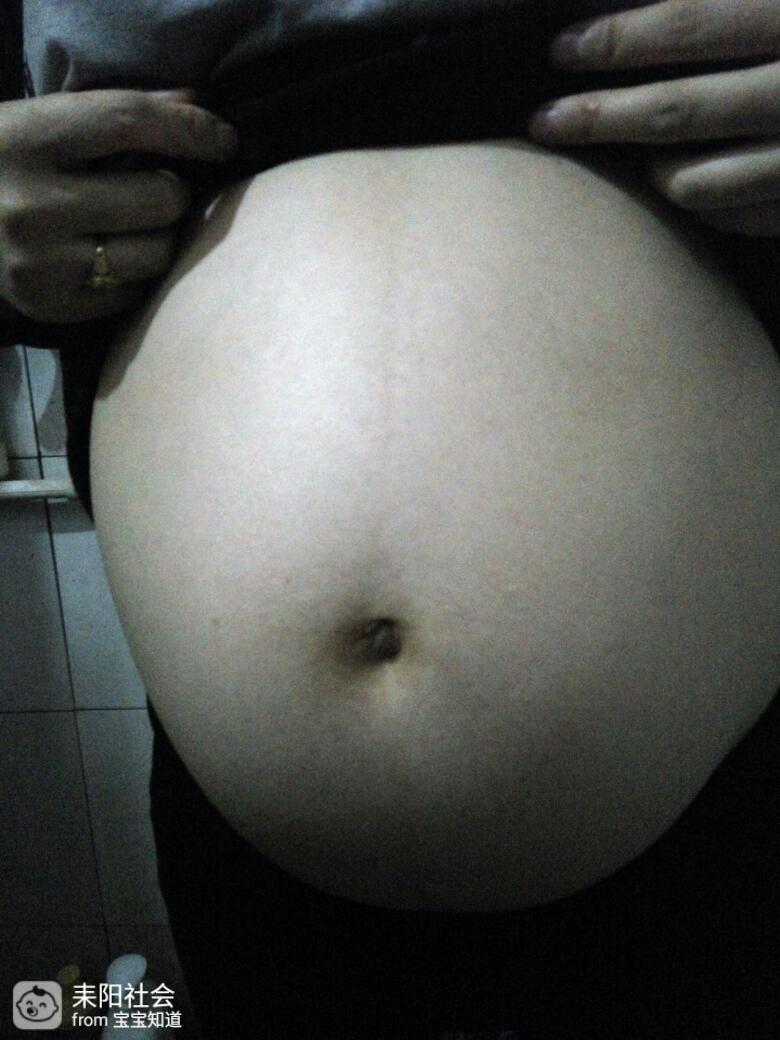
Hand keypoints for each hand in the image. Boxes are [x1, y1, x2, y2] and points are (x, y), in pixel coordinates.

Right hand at [0, 89, 237, 323]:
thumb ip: (120, 111)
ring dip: (161, 238)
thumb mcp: (46, 121)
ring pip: (157, 253)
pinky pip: (136, 292)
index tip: (225, 139)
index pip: (129, 122)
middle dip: (172, 191)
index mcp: (25, 138)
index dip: (189, 129)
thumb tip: (197, 104)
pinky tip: (109, 257)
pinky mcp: (53, 305)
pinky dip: (136, 274)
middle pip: (160, 198)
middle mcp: (30, 205)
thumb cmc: (12, 164)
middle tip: (153, 190)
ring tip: (132, 226)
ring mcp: (41, 263)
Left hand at [528, 0, 779, 236]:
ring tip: (636, 154)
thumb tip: (635, 23)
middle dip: (599, 118)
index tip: (562, 49)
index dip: (619, 40)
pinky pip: (725, 218)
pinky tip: (684, 179)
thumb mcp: (771, 3)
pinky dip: (696, 203)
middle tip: (546, 121)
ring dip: (650, 169)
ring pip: (689, 182)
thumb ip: (722, 10)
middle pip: (675, 113)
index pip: (690, 24)